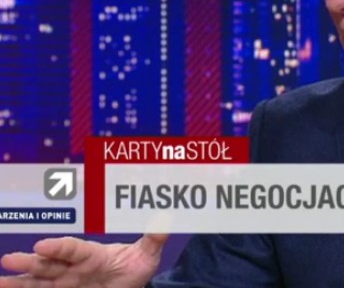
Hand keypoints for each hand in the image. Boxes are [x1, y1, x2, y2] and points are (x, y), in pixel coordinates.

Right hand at [0, 234, 167, 287]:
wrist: (129, 283)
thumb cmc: (135, 267)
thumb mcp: (146, 255)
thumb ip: (153, 240)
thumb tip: (164, 224)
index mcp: (91, 254)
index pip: (73, 249)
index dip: (58, 247)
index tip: (42, 245)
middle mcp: (72, 268)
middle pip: (48, 264)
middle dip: (29, 262)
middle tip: (9, 259)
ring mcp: (64, 283)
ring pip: (38, 283)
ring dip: (19, 282)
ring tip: (0, 282)